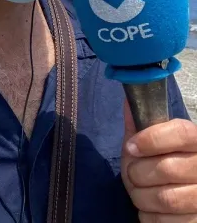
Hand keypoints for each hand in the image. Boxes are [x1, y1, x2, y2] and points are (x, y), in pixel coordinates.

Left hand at [122, 101, 196, 221]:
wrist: (174, 202)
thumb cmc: (157, 166)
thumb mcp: (147, 144)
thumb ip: (140, 126)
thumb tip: (129, 100)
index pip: (182, 132)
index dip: (152, 139)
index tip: (132, 146)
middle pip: (168, 168)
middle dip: (138, 173)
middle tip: (135, 174)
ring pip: (166, 198)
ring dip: (141, 197)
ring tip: (141, 192)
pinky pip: (165, 221)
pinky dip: (149, 216)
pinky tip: (152, 209)